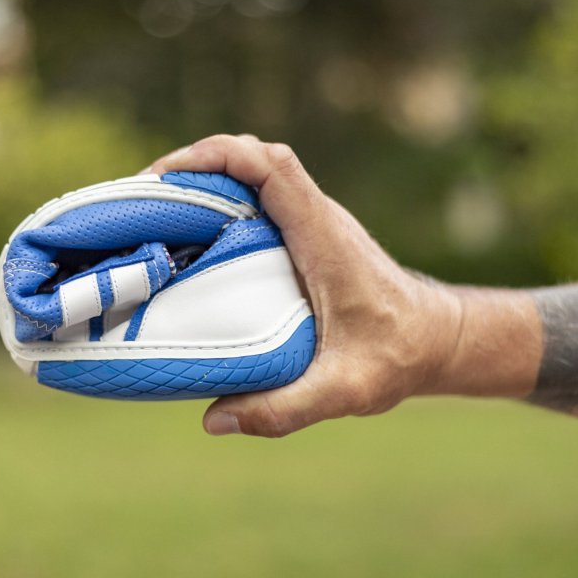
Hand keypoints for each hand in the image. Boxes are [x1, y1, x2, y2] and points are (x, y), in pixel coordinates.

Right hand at [150, 135, 460, 436]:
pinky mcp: (306, 238)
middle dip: (193, 167)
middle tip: (141, 202)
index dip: (214, 156)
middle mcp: (317, 218)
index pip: (271, 166)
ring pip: (253, 177)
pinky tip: (188, 244)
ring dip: (203, 184)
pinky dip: (218, 207)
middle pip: (252, 159)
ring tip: (152, 218)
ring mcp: (312, 224)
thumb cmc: (397, 356)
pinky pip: (257, 203)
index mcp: (323, 236)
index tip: (164, 176)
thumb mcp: (346, 390)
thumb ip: (285, 408)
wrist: (436, 339)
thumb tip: (214, 421)